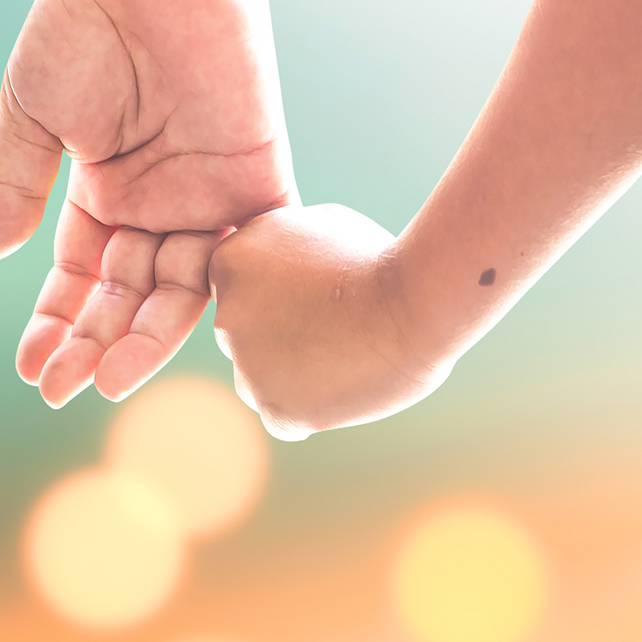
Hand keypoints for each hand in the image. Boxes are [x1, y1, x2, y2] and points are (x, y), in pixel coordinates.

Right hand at [0, 0, 296, 406]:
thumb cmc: (86, 21)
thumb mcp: (35, 114)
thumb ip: (15, 188)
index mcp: (104, 193)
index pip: (81, 279)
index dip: (58, 325)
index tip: (32, 370)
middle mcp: (158, 206)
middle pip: (129, 296)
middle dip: (95, 343)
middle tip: (64, 387)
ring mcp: (208, 197)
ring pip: (182, 290)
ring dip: (145, 336)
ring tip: (108, 377)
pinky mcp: (258, 180)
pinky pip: (250, 255)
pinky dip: (224, 298)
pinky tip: (187, 339)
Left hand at [210, 204, 450, 440]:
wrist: (415, 304)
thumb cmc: (376, 258)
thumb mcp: (316, 226)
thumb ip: (281, 248)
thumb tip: (278, 264)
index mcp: (229, 264)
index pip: (240, 287)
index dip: (281, 290)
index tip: (318, 290)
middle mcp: (225, 318)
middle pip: (244, 333)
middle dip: (281, 329)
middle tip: (333, 323)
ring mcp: (248, 368)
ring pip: (257, 377)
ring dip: (290, 370)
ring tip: (341, 353)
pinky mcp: (277, 411)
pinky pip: (281, 414)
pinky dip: (309, 405)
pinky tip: (343, 381)